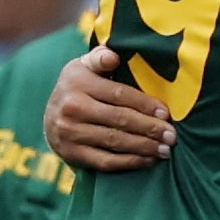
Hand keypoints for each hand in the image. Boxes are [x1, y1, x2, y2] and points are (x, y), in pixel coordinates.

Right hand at [48, 46, 171, 169]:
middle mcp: (72, 108)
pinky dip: (129, 163)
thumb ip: (100, 57)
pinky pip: (105, 161)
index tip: (166, 113)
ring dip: (144, 147)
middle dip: (150, 128)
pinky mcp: (72, 154)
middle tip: (172, 136)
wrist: (47, 119)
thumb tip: (114, 56)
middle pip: (120, 120)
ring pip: (115, 142)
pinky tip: (147, 160)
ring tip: (165, 149)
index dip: (145, 105)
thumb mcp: (83, 66)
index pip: (120, 94)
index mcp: (79, 83)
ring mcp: (70, 133)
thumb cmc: (76, 88)